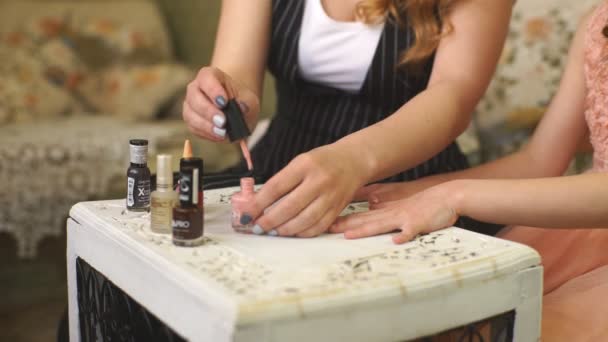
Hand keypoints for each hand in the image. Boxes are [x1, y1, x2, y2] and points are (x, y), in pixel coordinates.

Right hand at [182, 66, 259, 141]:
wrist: (237, 112)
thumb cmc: (242, 101)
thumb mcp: (250, 100)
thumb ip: (246, 103)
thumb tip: (242, 108)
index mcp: (210, 76)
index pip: (206, 78)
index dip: (213, 90)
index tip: (224, 102)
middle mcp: (196, 88)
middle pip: (194, 97)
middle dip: (208, 111)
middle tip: (222, 121)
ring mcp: (191, 105)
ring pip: (190, 114)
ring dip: (206, 125)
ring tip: (222, 132)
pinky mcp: (191, 121)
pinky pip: (193, 128)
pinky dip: (206, 133)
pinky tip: (218, 136)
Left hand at [252, 144, 368, 237]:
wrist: (353, 161)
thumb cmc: (323, 161)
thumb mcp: (300, 162)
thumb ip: (282, 181)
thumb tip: (258, 203)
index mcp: (305, 164)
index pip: (276, 187)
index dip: (258, 203)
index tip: (247, 214)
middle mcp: (319, 180)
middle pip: (289, 207)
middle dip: (269, 221)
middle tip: (257, 227)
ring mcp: (330, 196)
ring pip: (303, 220)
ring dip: (284, 230)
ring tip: (272, 231)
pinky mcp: (337, 209)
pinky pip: (318, 227)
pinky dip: (302, 233)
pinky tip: (292, 232)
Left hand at [331, 182, 462, 243]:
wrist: (448, 195)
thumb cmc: (424, 201)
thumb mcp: (400, 200)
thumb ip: (384, 205)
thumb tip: (369, 204)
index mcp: (386, 209)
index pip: (361, 215)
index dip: (343, 220)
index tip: (326, 223)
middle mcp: (391, 213)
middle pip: (365, 220)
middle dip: (346, 226)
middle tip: (327, 229)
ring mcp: (404, 217)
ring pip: (381, 224)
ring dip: (365, 230)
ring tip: (349, 235)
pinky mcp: (419, 223)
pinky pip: (410, 230)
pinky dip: (403, 235)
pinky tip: (396, 241)